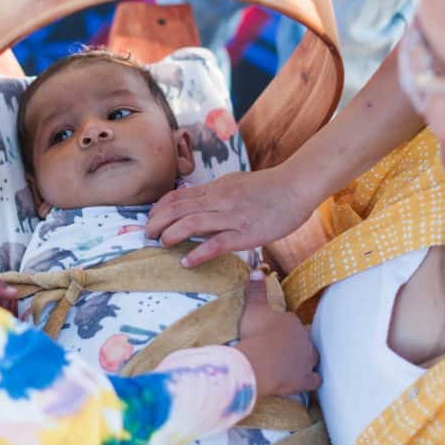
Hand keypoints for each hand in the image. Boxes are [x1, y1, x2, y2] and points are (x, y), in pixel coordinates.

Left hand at [146, 164, 316, 267]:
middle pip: (178, 209)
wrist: (296, 185)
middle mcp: (219, 200)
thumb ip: (215, 193)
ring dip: (172, 234)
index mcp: (216, 189)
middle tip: (147, 235)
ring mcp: (232, 216)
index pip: (178, 196)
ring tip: (162, 244)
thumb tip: (194, 199)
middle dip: (157, 222)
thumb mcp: (235, 183)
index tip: (150, 219)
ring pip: (192, 223)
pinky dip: (198, 253)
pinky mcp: (246, 233)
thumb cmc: (268, 187)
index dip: (159, 209)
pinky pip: (217, 244)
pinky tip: (186, 262)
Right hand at [237, 279, 318, 397]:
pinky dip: (311, 380)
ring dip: (306, 359)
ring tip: (294, 362)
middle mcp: (304, 339)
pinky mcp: (304, 380)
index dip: (282, 327)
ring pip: (312, 358)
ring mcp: (307, 361)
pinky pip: (314, 380)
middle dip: (295, 342)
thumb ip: (256, 289)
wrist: (257, 363)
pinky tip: (305, 381)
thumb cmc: (255, 334)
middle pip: (303, 339)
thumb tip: (258, 269)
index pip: (291, 322)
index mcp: (292, 321)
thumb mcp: (253, 308)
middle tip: (280, 347)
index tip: (271, 332)